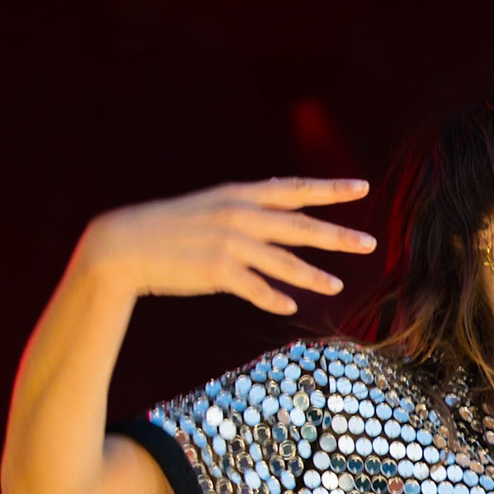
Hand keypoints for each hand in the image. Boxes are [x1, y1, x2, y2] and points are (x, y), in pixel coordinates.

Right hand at [73, 177, 376, 314]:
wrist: (123, 244)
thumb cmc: (170, 227)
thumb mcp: (212, 205)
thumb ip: (249, 207)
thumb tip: (282, 205)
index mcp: (240, 195)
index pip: (295, 189)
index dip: (331, 189)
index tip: (363, 187)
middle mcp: (240, 215)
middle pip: (301, 227)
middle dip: (338, 236)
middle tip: (370, 244)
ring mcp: (229, 243)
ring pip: (284, 263)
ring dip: (313, 277)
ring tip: (337, 287)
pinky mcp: (217, 271)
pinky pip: (255, 288)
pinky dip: (273, 298)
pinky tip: (290, 306)